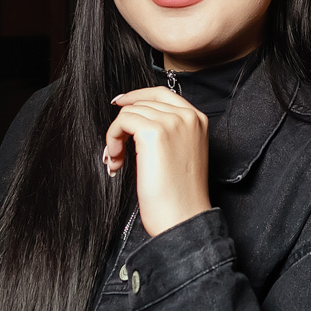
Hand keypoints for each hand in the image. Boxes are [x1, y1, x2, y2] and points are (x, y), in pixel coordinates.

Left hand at [106, 87, 211, 236]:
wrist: (184, 217)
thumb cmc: (181, 196)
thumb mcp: (183, 153)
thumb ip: (170, 132)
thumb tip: (138, 119)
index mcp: (198, 120)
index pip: (162, 93)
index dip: (137, 97)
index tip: (120, 105)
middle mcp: (187, 117)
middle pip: (142, 103)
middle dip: (124, 126)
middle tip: (118, 153)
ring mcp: (171, 123)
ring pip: (130, 112)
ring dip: (116, 136)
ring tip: (118, 161)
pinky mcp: (154, 133)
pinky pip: (122, 122)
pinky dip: (112, 139)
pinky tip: (117, 160)